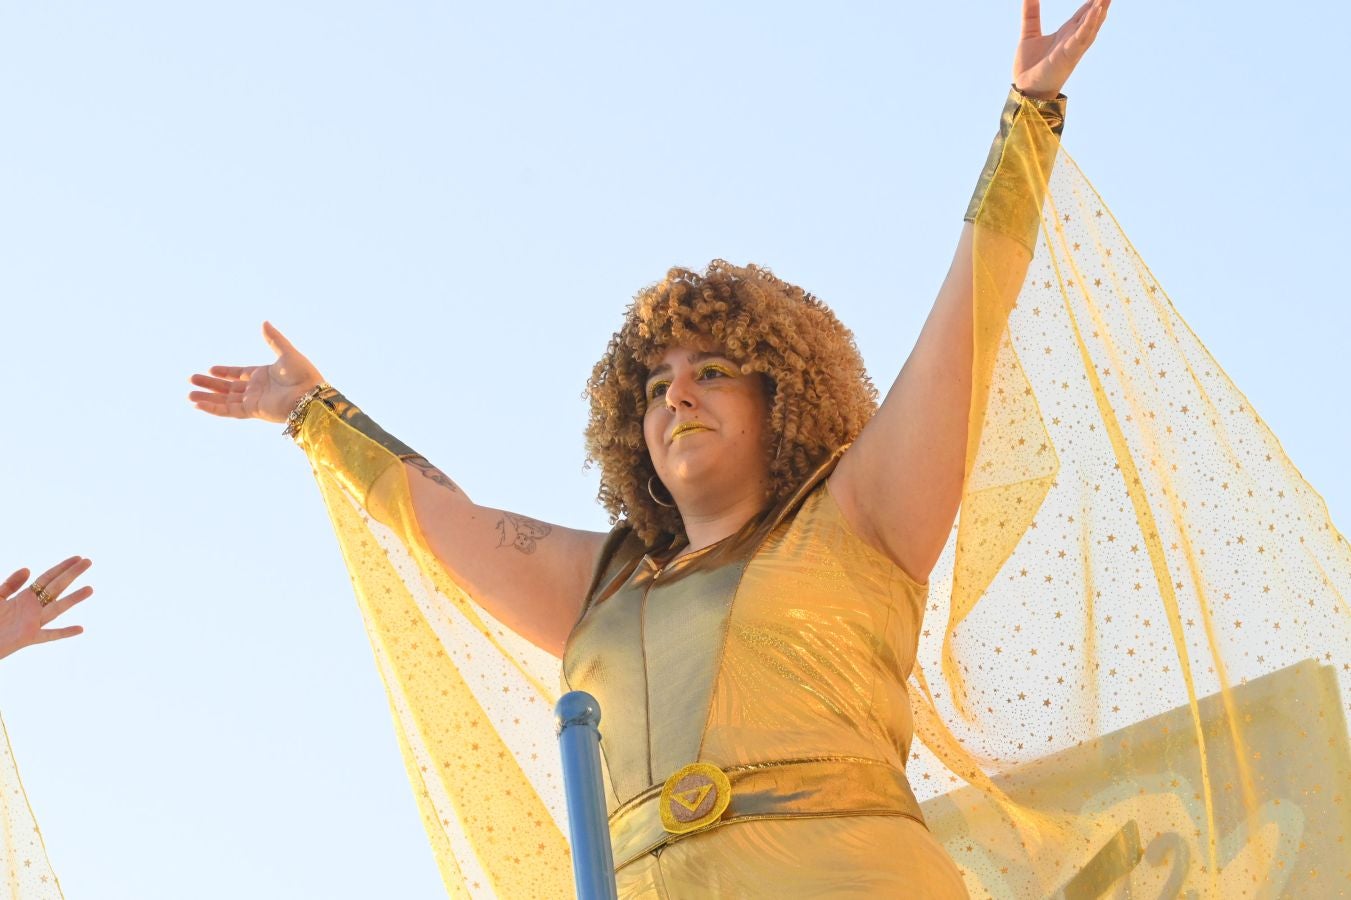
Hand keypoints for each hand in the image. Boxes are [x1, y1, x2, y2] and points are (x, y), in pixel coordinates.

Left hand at [0, 557, 92, 659]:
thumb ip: (10, 584)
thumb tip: (28, 569)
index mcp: (24, 597)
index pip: (48, 578)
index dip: (62, 567)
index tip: (78, 558)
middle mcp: (33, 608)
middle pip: (56, 588)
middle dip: (72, 574)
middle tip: (88, 562)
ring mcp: (33, 623)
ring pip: (57, 608)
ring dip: (73, 599)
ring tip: (90, 589)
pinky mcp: (28, 638)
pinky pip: (49, 635)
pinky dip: (64, 632)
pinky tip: (80, 628)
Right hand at [188, 322, 324, 423]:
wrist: (311, 395)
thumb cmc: (304, 374)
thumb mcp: (287, 352)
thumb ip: (273, 339)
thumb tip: (263, 322)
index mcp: (264, 375)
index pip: (239, 374)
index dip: (225, 372)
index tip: (210, 369)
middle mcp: (257, 389)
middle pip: (228, 387)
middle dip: (210, 385)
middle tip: (191, 379)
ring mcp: (254, 401)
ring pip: (225, 400)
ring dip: (208, 397)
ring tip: (189, 395)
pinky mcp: (253, 411)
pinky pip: (229, 410)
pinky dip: (214, 408)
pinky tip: (199, 405)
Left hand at [1013, 0, 1109, 99]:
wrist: (1024, 89)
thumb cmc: (1029, 66)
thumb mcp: (1029, 33)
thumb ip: (1031, 13)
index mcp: (1066, 33)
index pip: (1084, 13)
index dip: (1093, 1)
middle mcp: (1073, 39)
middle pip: (1092, 17)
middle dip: (1102, 3)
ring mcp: (1072, 47)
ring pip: (1091, 26)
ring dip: (1100, 11)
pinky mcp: (1067, 55)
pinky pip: (1081, 37)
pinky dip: (1089, 24)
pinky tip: (1097, 11)